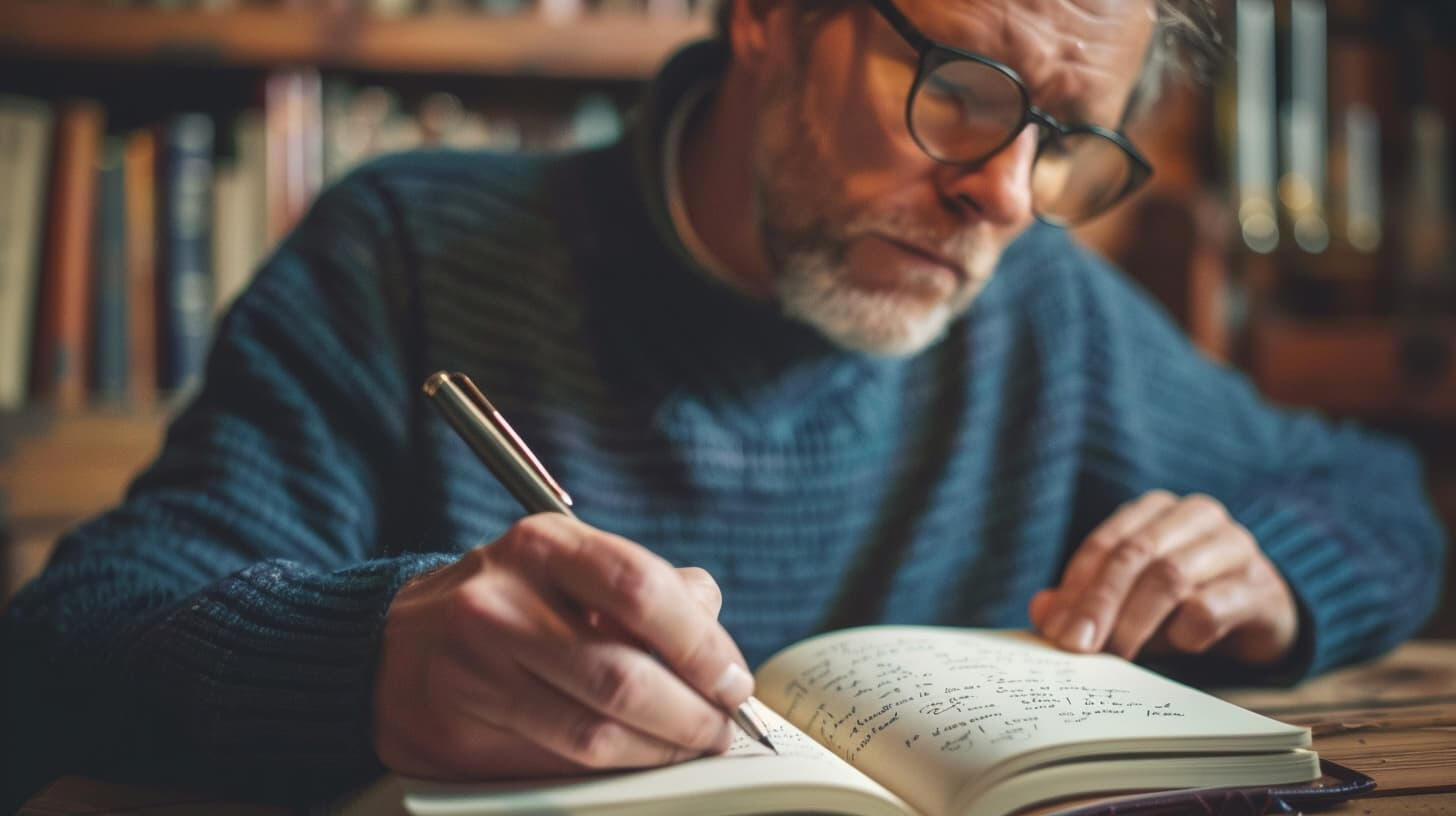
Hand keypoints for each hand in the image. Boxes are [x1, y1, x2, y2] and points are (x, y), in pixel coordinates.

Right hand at [373, 513, 752, 779]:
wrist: (396, 646)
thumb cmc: (511, 603)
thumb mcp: (570, 567)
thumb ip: (645, 588)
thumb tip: (714, 625)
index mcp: (542, 545)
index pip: (640, 589)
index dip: (701, 644)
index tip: (733, 681)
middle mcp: (500, 599)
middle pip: (622, 674)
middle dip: (690, 713)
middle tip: (719, 730)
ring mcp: (471, 667)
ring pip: (593, 731)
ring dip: (659, 750)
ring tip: (688, 747)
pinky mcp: (456, 727)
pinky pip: (557, 762)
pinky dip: (614, 767)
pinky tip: (638, 759)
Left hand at [1028, 491, 1297, 665]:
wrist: (1263, 612)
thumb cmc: (1186, 600)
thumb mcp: (1132, 599)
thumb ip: (1086, 602)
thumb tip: (1041, 613)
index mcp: (1155, 510)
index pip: (1105, 543)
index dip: (1076, 588)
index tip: (1056, 630)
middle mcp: (1194, 516)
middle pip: (1134, 556)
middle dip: (1099, 604)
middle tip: (1078, 648)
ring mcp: (1232, 546)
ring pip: (1169, 576)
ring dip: (1134, 622)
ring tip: (1116, 656)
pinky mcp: (1259, 586)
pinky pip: (1211, 607)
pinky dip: (1185, 632)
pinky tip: (1180, 647)